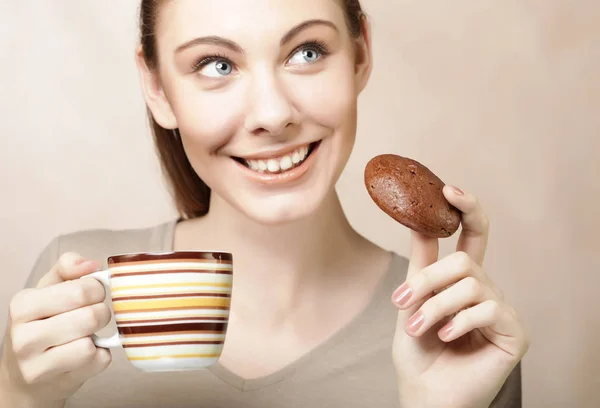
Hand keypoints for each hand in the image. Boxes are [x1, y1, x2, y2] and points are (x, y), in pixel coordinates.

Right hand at [0, 253, 111, 407]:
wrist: (25, 375)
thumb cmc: (42, 324)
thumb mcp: (47, 290)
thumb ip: (68, 268)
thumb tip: (92, 265)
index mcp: (23, 305)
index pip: (80, 290)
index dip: (97, 289)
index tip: (92, 293)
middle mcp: (24, 337)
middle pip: (91, 316)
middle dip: (101, 312)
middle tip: (94, 314)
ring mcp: (37, 365)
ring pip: (90, 344)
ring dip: (98, 336)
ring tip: (87, 334)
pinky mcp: (57, 384)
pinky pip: (99, 362)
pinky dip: (101, 355)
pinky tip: (86, 354)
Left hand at [391, 186, 529, 407]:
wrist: (424, 393)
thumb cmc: (417, 350)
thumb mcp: (411, 300)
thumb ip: (421, 263)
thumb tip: (417, 220)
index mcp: (463, 278)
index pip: (474, 235)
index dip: (467, 209)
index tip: (448, 188)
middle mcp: (486, 289)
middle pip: (464, 260)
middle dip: (428, 280)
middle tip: (401, 303)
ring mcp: (502, 309)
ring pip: (471, 283)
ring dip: (434, 306)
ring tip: (415, 328)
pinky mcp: (514, 332)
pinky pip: (487, 309)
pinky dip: (458, 322)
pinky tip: (445, 337)